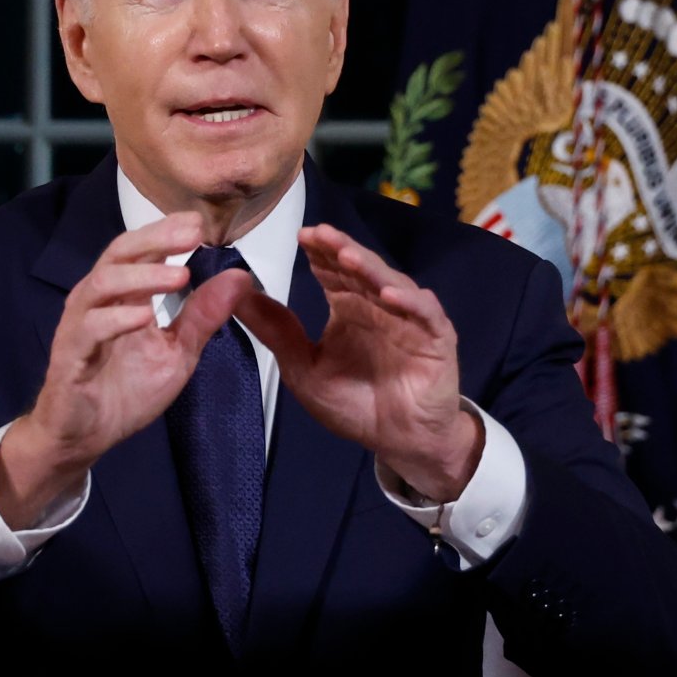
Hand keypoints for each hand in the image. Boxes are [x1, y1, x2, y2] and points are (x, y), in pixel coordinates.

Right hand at [0, 212, 255, 528]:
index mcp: (123, 295)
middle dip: (156, 239)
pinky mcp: (69, 355)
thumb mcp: (177, 353)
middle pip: (120, 253)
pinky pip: (89, 329)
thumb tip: (240, 277)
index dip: (168, 232)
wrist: (86, 436)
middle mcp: (98, 300)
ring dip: (142, 276)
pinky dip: (116, 319)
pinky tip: (144, 316)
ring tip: (179, 276)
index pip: (142, 250)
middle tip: (192, 232)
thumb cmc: (125, 391)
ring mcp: (80, 325)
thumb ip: (203, 316)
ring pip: (102, 284)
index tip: (201, 221)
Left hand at [237, 223, 480, 501]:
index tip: (300, 235)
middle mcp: (379, 305)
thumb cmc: (355, 404)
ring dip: (370, 269)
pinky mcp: (436, 338)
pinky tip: (388, 295)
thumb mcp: (304, 369)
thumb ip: (277, 333)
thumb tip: (239, 296)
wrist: (400, 442)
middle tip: (319, 234)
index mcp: (348, 307)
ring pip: (390, 283)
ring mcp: (410, 318)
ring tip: (347, 256)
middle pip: (360, 268)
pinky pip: (425, 314)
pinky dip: (409, 302)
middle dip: (340, 250)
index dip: (319, 252)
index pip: (332, 271)